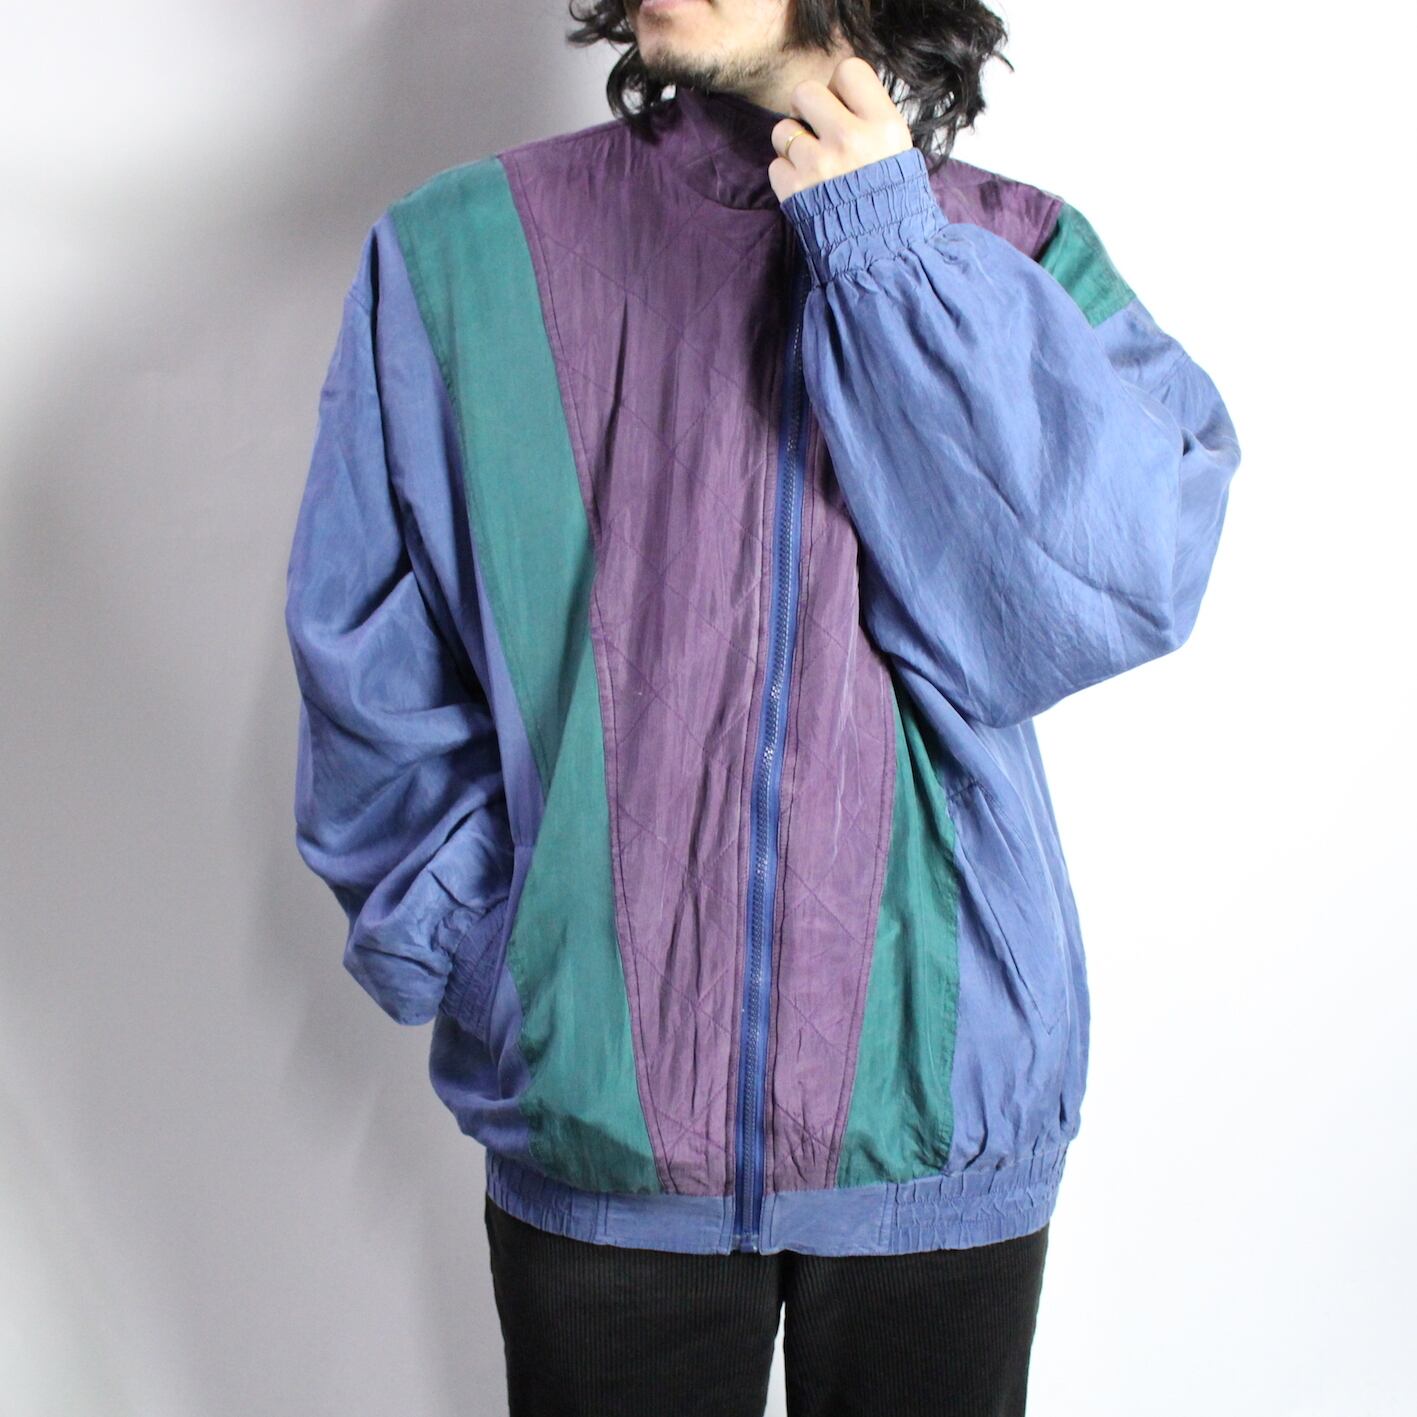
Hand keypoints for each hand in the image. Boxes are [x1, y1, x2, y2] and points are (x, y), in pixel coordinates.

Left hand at [768, 57, 914, 204]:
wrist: (883, 256)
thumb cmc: (891, 201)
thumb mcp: (897, 151)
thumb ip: (870, 117)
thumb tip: (836, 94)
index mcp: (883, 125)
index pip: (848, 70)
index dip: (839, 86)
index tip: (841, 105)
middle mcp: (851, 139)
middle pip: (806, 92)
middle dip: (806, 109)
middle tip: (816, 129)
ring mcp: (820, 165)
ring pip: (783, 129)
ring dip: (792, 143)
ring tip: (812, 163)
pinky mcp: (796, 191)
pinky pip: (775, 165)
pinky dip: (786, 176)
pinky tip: (806, 188)